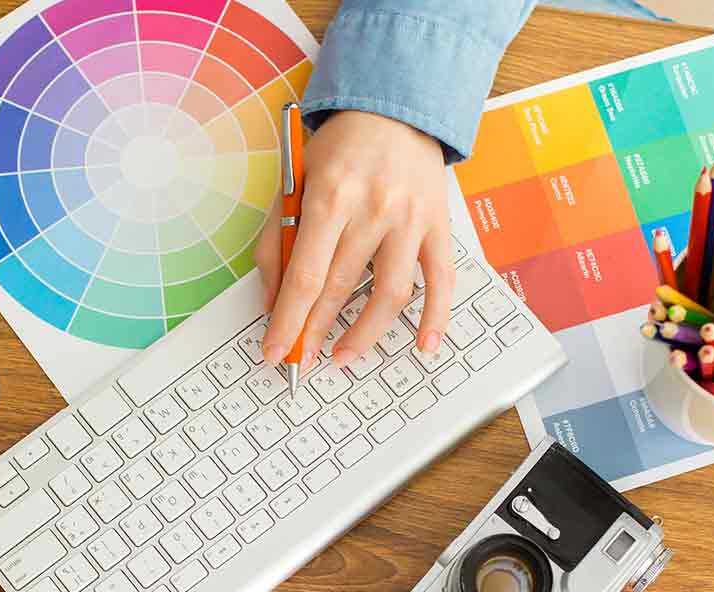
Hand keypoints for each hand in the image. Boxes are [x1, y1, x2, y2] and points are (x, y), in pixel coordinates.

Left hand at [255, 110, 453, 369]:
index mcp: (330, 196)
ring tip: (343, 356)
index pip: (305, 276)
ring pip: (390, 294)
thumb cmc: (338, 150)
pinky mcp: (439, 226)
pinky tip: (423, 345)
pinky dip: (435, 317)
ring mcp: (411, 220)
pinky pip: (441, 280)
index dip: (288, 321)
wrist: (395, 108)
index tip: (275, 352)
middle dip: (315, 331)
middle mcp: (373, 209)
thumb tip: (273, 303)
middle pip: (341, 288)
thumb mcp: (293, 183)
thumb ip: (277, 241)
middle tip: (301, 360)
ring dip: (365, 334)